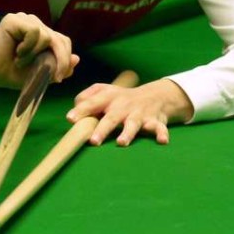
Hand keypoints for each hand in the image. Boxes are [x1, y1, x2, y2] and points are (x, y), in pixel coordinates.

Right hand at [0, 13, 78, 87]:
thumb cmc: (10, 72)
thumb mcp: (39, 74)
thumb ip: (57, 67)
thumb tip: (77, 59)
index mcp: (41, 33)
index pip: (63, 41)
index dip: (64, 59)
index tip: (59, 78)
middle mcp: (34, 23)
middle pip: (60, 39)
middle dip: (59, 59)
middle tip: (54, 77)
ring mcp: (24, 19)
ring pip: (47, 36)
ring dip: (36, 55)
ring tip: (21, 61)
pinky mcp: (15, 19)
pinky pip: (35, 32)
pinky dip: (29, 48)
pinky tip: (17, 53)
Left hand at [66, 79, 194, 145]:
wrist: (156, 95)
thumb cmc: (122, 98)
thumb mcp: (104, 91)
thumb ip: (86, 98)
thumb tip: (72, 113)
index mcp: (110, 98)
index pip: (93, 103)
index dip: (82, 110)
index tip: (71, 119)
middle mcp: (124, 106)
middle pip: (112, 118)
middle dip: (103, 129)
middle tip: (94, 141)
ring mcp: (139, 114)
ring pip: (133, 124)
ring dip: (128, 133)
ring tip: (122, 142)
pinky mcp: (154, 121)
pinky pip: (159, 128)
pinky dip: (161, 134)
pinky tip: (162, 141)